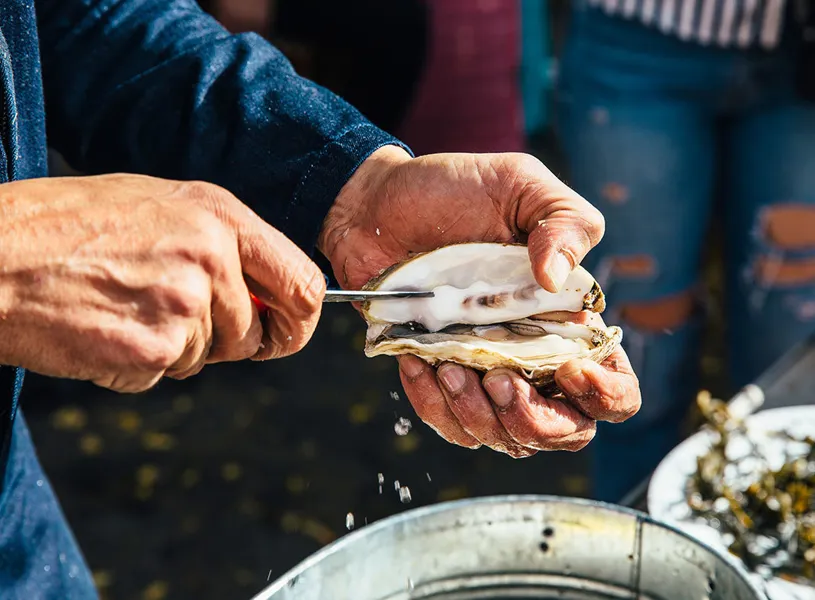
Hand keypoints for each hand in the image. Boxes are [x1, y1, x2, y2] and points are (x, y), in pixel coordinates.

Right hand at [0, 174, 324, 392]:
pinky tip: (101, 328)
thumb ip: (221, 244)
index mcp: (221, 215)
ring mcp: (183, 306)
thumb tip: (263, 291)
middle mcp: (211, 258)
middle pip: (255, 333)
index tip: (283, 334)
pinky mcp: (151, 350)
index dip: (299, 320)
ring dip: (171, 348)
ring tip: (120, 308)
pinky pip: (164, 374)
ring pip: (206, 356)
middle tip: (180, 326)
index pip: (304, 284)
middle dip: (228, 342)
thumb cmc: (66, 224)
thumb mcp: (159, 205)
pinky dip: (135, 365)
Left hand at [318, 147, 640, 456]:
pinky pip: (448, 422)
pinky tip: (416, 361)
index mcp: (566, 317)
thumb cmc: (453, 191)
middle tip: (500, 380)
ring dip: (479, 414)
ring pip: (504, 438)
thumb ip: (564, 221)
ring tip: (448, 365)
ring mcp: (484, 371)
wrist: (377, 204)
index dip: (604, 394)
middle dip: (536, 421)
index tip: (568, 369)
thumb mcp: (520, 184)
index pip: (612, 385)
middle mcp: (532, 354)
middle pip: (564, 430)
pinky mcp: (438, 377)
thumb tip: (557, 281)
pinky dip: (433, 404)